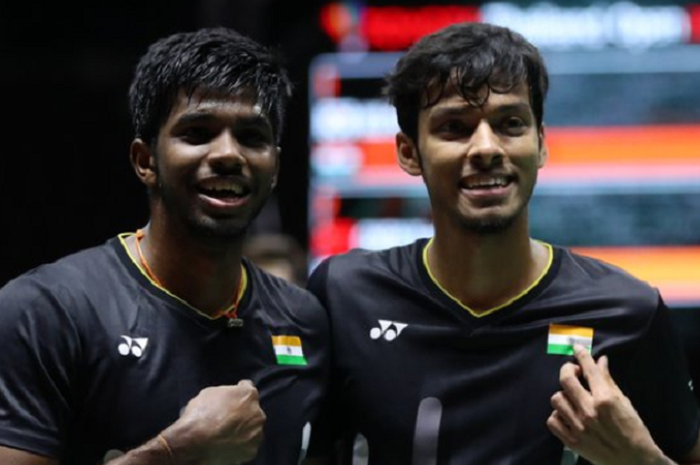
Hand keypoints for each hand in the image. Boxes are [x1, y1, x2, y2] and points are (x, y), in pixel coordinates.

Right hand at [164, 380, 265, 464]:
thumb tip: (225, 398)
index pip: (248, 388)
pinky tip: (226, 445)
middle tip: (227, 420)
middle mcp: (258, 413)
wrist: (195, 443)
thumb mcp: (209, 393)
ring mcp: (257, 433)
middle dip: (242, 414)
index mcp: (248, 395)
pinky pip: (247, 446)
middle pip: (252, 411)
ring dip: (242, 430)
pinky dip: (239, 445)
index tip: (233, 398)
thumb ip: (224, 394)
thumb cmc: (200, 416)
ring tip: (225, 435)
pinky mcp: (252, 450)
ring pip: (251, 429)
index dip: (238, 393)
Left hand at [547, 345, 673, 464]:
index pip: (589, 370)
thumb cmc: (634, 430)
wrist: (635, 461)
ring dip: (564, 395)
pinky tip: (567, 415)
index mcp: (605, 399)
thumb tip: (600, 360)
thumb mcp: (625, 403)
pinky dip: (558, 416)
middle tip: (574, 371)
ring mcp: (578, 427)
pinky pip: (552, 421)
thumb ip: (608, 381)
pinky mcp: (571, 441)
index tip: (576, 348)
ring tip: (573, 398)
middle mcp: (589, 411)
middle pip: (566, 380)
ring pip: (556, 399)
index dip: (581, 355)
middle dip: (568, 370)